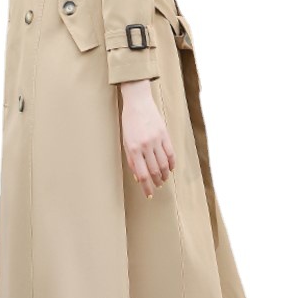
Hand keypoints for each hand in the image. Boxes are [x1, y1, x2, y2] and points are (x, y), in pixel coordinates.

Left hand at [119, 79, 175, 198]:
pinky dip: (171, 163)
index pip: (142, 174)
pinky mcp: (164, 134)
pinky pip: (170, 153)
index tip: (149, 195)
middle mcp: (145, 146)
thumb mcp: (125, 141)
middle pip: (154, 171)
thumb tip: (138, 176)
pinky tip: (170, 169)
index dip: (146, 187)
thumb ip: (131, 159)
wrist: (138, 102)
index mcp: (133, 148)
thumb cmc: (129, 122)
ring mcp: (156, 140)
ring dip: (164, 175)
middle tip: (157, 187)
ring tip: (163, 180)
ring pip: (164, 164)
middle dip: (156, 182)